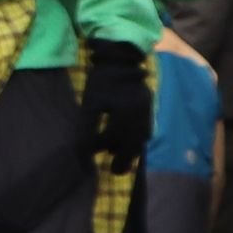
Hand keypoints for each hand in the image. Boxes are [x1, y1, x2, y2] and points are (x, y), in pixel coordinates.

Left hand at [80, 39, 151, 168]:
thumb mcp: (91, 102)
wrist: (121, 60)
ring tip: (123, 162)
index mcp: (123, 113)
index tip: (90, 152)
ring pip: (142, 138)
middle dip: (124, 158)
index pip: (111, 138)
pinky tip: (132, 145)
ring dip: (133, 151)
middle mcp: (138, 115)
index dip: (99, 147)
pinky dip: (139, 140)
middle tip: (116, 172)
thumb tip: (83, 147)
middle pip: (132, 143)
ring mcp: (147, 111)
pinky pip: (146, 129)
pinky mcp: (149, 108)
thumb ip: (88, 125)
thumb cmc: (103, 81)